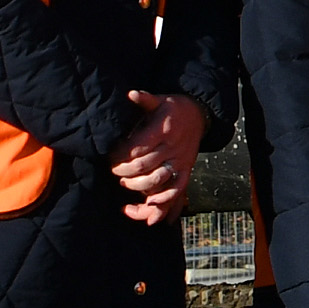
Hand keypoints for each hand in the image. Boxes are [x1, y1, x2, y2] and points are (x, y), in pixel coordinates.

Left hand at [109, 92, 202, 222]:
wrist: (199, 115)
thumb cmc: (173, 108)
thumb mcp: (160, 99)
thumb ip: (145, 99)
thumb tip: (131, 94)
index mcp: (163, 130)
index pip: (138, 148)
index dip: (120, 156)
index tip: (109, 157)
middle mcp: (172, 147)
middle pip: (144, 167)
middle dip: (124, 172)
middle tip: (114, 172)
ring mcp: (180, 162)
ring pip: (158, 182)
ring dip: (139, 188)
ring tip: (126, 185)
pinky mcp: (185, 171)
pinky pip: (176, 192)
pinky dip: (164, 205)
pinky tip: (150, 213)